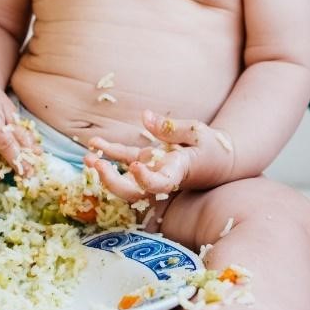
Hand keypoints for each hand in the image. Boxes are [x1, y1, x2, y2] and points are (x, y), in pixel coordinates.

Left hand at [83, 110, 232, 202]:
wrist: (221, 162)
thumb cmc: (214, 147)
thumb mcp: (198, 131)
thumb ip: (172, 128)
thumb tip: (145, 117)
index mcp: (179, 172)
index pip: (160, 184)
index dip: (146, 180)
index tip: (134, 166)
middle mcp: (162, 178)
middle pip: (135, 193)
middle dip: (112, 183)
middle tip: (96, 165)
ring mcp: (152, 171)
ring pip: (126, 182)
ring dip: (105, 172)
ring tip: (88, 156)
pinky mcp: (147, 162)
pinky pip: (126, 159)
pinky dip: (110, 152)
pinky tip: (94, 143)